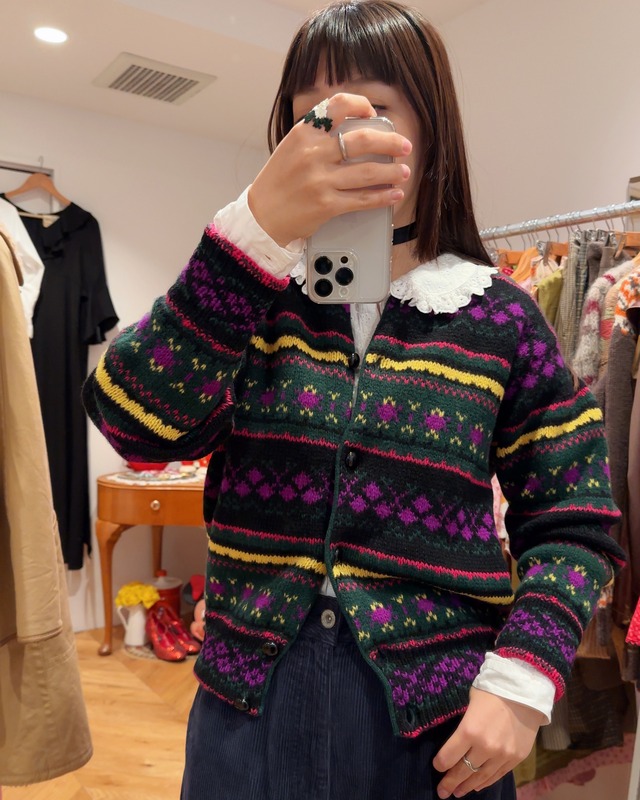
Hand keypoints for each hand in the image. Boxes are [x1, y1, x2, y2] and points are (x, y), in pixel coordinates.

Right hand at [248, 93, 411, 245]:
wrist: (262, 216)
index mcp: (304, 133)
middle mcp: (313, 153)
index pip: (338, 105)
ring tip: (404, 172)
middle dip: (391, 142)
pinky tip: (394, 194)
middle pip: (363, 140)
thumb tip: (356, 130)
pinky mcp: (326, 205)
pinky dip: (383, 197)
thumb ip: (318, 136)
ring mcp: (320, 180)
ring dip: (392, 172)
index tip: (374, 115)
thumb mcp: (292, 147)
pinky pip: (362, 199)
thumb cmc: (279, 181)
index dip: (362, 105)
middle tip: (405, 146)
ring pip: (368, 172)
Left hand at [433, 687, 543, 797]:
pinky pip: (497, 775)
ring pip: (481, 777)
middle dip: (450, 782)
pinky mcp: (516, 758)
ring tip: (458, 792)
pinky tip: (477, 785)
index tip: (437, 766)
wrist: (524, 691)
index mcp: (469, 730)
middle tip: (442, 792)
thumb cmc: (492, 691)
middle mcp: (485, 747)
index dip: (440, 764)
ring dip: (467, 786)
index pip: (448, 756)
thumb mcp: (470, 704)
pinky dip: (486, 782)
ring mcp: (502, 755)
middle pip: (463, 771)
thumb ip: (464, 726)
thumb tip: (457, 741)